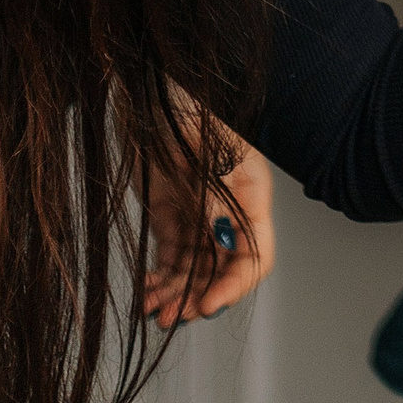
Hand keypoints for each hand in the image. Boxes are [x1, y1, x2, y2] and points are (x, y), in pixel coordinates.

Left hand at [141, 117, 276, 328]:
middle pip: (223, 269)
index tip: (207, 305)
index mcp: (249, 193)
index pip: (255, 253)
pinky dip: (160, 279)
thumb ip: (214, 190)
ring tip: (153, 311)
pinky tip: (147, 291)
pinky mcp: (172, 215)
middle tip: (171, 316)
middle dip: (200, 296)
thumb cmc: (187, 103)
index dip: (235, 285)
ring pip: (195, 270)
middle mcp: (228, 210)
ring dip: (177, 295)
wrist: (150, 87)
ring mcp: (199, 214)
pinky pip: (172, 258)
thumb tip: (221, 233)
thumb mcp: (204, 145)